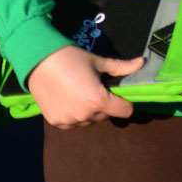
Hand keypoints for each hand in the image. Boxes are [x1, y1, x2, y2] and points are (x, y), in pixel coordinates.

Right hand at [27, 45, 143, 128]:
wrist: (39, 61)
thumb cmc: (72, 59)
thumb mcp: (99, 62)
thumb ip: (121, 67)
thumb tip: (141, 62)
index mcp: (99, 101)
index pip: (124, 111)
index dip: (126, 103)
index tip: (121, 95)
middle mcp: (85, 116)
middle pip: (105, 115)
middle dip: (106, 104)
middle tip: (97, 88)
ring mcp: (69, 121)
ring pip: (89, 120)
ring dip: (90, 111)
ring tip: (82, 92)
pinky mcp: (56, 123)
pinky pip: (73, 122)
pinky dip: (75, 114)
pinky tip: (69, 99)